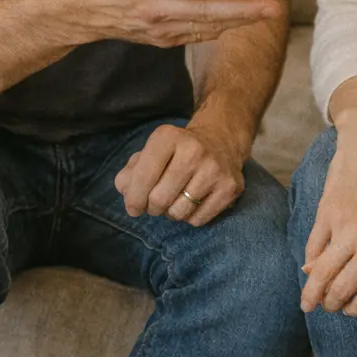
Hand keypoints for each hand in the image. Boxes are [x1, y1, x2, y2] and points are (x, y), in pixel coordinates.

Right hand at [60, 0, 282, 48]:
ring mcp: (156, 27)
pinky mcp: (160, 38)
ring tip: (267, 15)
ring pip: (203, 26)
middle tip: (273, 6)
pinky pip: (194, 36)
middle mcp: (150, 8)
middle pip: (203, 11)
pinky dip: (218, 30)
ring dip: (237, 21)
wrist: (77, 8)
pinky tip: (240, 23)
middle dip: (241, 9)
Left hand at [115, 119, 244, 225]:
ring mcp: (214, 169)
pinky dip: (190, 217)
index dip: (133, 198)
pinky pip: (198, 220)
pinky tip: (193, 201)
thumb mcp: (151, 152)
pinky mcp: (230, 187)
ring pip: (178, 213)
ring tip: (175, 200)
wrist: (220, 141)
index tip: (133, 207)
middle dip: (151, 208)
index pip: (142, 177)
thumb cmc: (176, 152)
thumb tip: (126, 192)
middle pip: (159, 200)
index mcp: (168, 137)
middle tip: (154, 204)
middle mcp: (193, 150)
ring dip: (171, 213)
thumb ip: (131, 173)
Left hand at [300, 154, 356, 322]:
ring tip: (350, 309)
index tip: (306, 306)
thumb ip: (328, 242)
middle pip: (341, 290)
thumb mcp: (355, 217)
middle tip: (330, 307)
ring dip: (354, 311)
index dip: (311, 293)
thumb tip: (307, 269)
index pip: (323, 271)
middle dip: (331, 305)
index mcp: (353, 232)